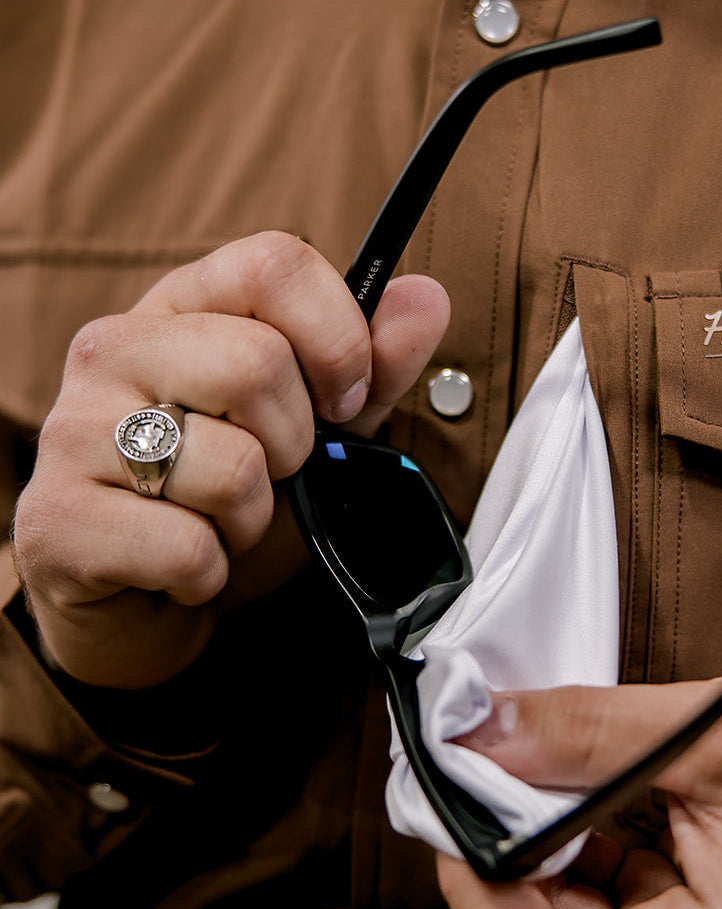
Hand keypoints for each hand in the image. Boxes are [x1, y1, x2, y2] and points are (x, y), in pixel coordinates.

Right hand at [13, 231, 448, 687]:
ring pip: (233, 468)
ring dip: (251, 520)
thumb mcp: (314, 427)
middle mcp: (114, 349)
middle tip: (268, 473)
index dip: (337, 338)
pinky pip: (190, 550)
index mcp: (183, 309)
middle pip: (257, 364)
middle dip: (295, 446)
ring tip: (217, 520)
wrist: (144, 594)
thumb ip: (371, 367)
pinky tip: (183, 563)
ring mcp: (74, 430)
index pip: (273, 264)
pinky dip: (210, 573)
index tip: (346, 400)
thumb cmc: (227, 497)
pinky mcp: (57, 520)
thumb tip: (426, 298)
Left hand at [437, 662, 721, 908]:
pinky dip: (569, 867)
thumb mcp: (713, 728)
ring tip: (536, 782)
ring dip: (530, 863)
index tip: (450, 799)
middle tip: (485, 775)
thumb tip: (482, 734)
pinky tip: (580, 809)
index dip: (474, 880)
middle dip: (497, 864)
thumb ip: (585, 733)